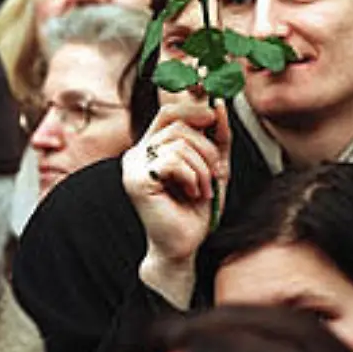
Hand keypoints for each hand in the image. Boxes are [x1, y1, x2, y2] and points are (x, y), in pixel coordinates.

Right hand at [122, 99, 230, 265]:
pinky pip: (172, 160)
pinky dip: (192, 177)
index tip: (214, 118)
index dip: (193, 109)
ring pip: (178, 143)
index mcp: (152, 148)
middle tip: (216, 173)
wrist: (184, 245)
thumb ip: (217, 137)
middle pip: (178, 124)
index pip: (168, 112)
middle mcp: (138, 154)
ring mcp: (133, 166)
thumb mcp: (214, 166)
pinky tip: (192, 193)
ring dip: (202, 168)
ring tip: (203, 190)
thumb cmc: (197, 208)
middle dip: (206, 147)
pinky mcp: (137, 180)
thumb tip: (219, 106)